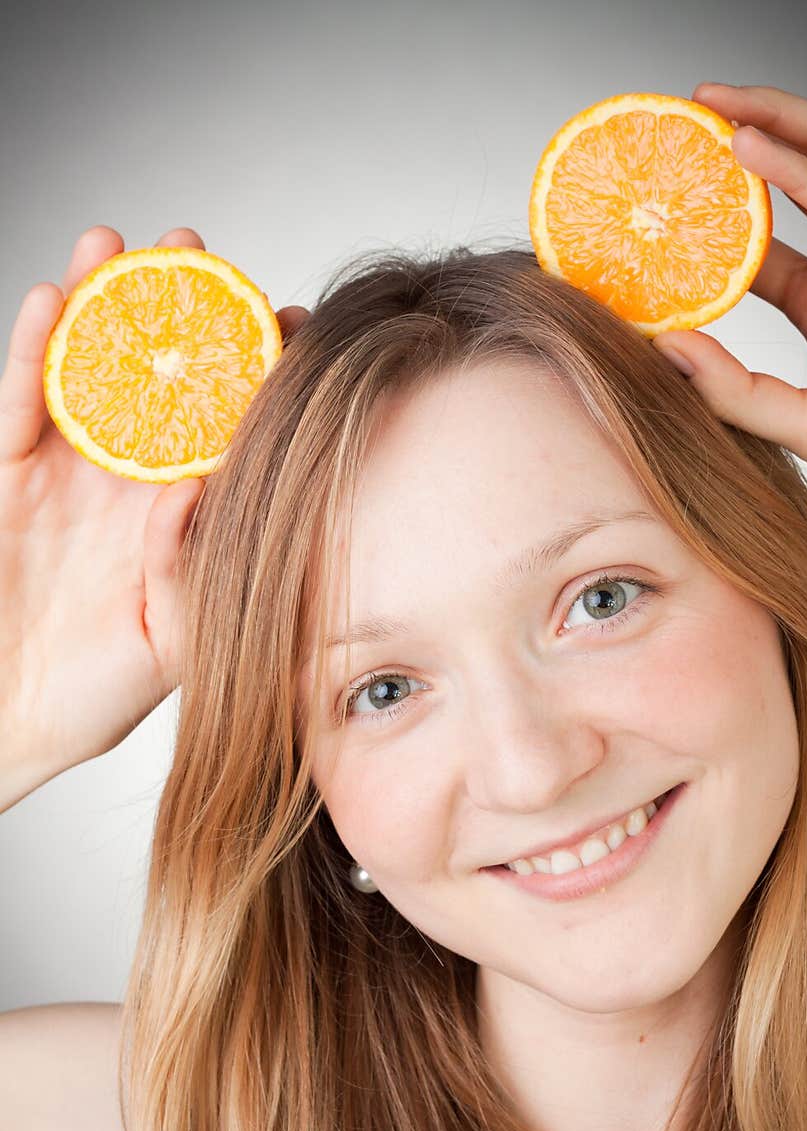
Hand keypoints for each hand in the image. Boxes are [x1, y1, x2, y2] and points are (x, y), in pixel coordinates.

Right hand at [0, 224, 309, 791]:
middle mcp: (129, 481)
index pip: (223, 429)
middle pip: (155, 376)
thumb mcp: (174, 641)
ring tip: (116, 246)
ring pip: (84, 372)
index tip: (291, 324)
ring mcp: (68, 474)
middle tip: (196, 253)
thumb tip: (195, 492)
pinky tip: (51, 301)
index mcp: (181, 514)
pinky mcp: (10, 480)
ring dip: (98, 305)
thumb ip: (188, 570)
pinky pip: (20, 407)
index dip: (253, 375)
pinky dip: (32, 354)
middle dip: (174, 312)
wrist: (19, 720)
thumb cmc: (102, 691)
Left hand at [652, 83, 806, 492]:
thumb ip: (733, 391)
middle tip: (691, 107)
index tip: (661, 189)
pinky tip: (749, 148)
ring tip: (717, 102)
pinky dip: (800, 174)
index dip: (717, 206)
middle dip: (756, 128)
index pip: (763, 238)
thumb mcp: (798, 422)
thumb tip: (662, 347)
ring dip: (782, 120)